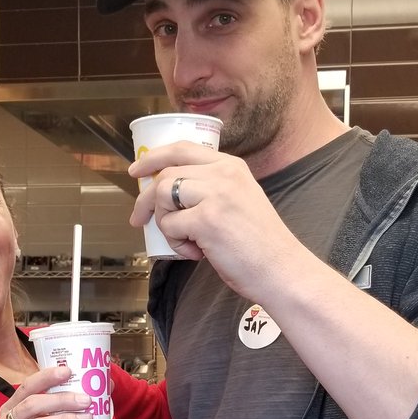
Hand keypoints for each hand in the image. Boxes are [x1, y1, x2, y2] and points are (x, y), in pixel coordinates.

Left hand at [128, 141, 301, 301]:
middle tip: (140, 219)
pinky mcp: (207, 219)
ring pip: (163, 195)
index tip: (136, 170)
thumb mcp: (240, 200)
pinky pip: (170, 225)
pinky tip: (196, 253)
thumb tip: (170, 194)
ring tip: (186, 242)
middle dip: (146, 199)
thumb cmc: (260, 245)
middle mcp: (224, 174)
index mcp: (232, 166)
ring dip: (165, 223)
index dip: (153, 157)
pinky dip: (176, 243)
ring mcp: (215, 194)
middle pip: (166, 173)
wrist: (281, 269)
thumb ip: (212, 189)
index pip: (182, 149)